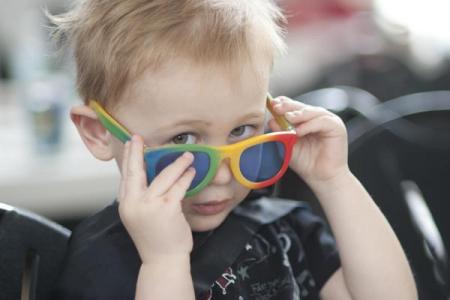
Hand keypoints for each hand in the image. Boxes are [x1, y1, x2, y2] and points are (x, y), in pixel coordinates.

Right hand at [118, 135, 195, 262]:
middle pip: (135, 171)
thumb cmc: (155, 239)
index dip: (129, 159)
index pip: (126, 177)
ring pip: (164, 176)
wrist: (162, 260)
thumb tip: (152, 177)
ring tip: (187, 156)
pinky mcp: (166, 208)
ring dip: (177, 164)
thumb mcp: (140, 217)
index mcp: (126, 205)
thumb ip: (142, 198)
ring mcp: (149, 205)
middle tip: (138, 136)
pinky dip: (186, 177)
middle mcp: (134, 203)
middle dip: (137, 151)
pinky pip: (178, 186)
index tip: (132, 144)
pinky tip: (192, 171)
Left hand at [269, 97, 348, 185]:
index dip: (283, 104)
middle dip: (288, 106)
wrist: (321, 178)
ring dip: (299, 114)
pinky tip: (299, 131)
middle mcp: (317, 119)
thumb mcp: (288, 146)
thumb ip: (280, 133)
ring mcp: (328, 121)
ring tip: (288, 117)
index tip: (272, 104)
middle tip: (277, 107)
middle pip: (302, 107)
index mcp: (306, 121)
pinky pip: (322, 121)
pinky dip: (309, 125)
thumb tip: (271, 120)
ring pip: (312, 111)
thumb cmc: (306, 163)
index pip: (294, 108)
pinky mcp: (337, 127)